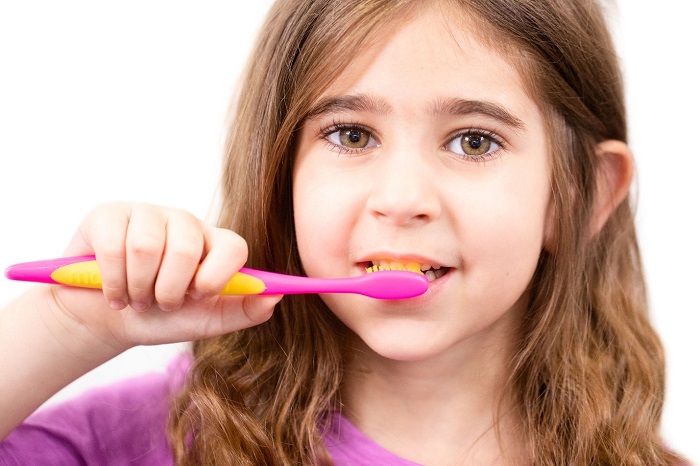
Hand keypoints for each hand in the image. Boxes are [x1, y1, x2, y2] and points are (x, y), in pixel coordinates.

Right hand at [42, 202, 279, 354]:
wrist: (106, 320)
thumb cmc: (161, 316)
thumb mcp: (205, 320)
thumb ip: (244, 311)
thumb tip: (275, 296)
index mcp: (214, 244)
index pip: (233, 246)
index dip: (216, 276)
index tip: (198, 295)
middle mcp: (185, 223)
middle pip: (185, 248)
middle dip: (168, 290)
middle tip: (159, 303)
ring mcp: (148, 214)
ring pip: (146, 248)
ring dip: (137, 288)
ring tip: (136, 297)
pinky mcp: (110, 215)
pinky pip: (113, 246)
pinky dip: (112, 282)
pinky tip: (113, 291)